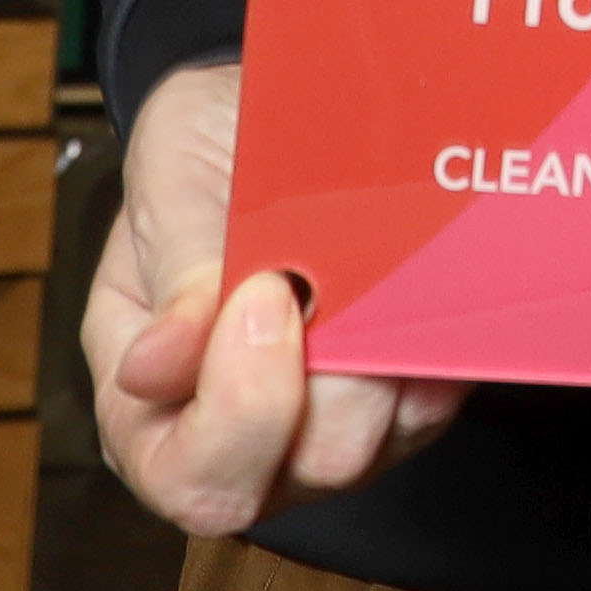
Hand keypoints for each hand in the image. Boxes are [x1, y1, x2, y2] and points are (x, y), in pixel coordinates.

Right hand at [80, 57, 468, 534]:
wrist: (282, 113)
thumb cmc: (211, 150)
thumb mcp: (169, 181)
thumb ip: (172, 271)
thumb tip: (153, 368)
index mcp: (150, 411)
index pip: (191, 477)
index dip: (239, 408)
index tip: (264, 293)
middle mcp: (244, 441)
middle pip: (310, 469)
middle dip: (334, 376)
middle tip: (327, 277)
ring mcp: (330, 428)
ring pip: (387, 440)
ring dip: (389, 353)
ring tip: (375, 266)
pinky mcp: (403, 401)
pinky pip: (440, 400)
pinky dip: (438, 342)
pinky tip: (424, 280)